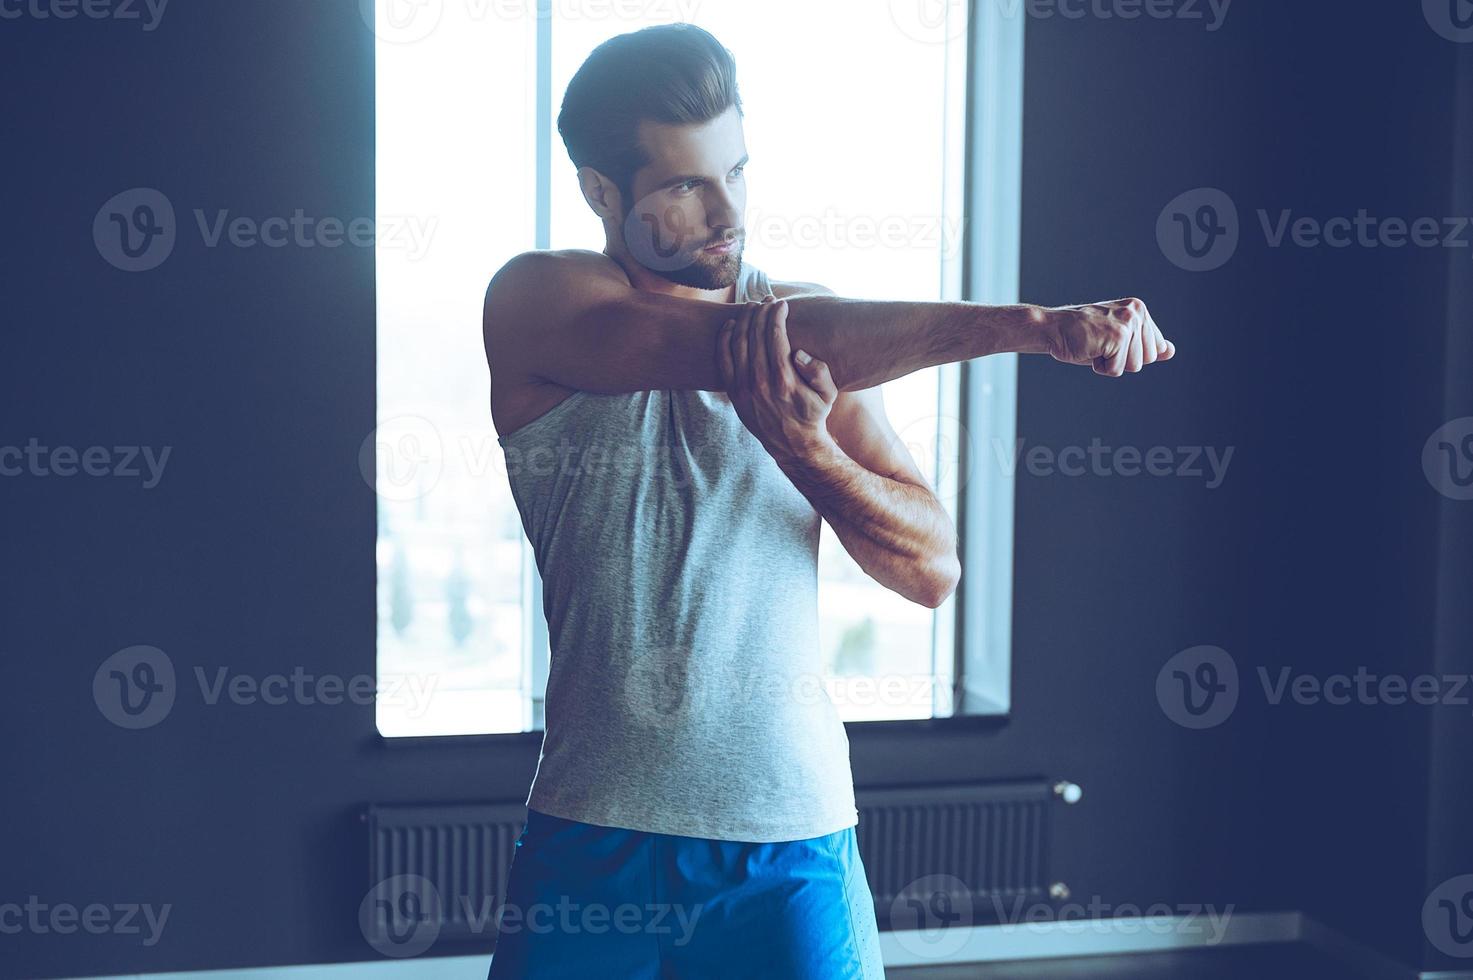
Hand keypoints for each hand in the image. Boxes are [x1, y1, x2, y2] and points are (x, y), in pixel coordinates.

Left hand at [716, 295, 837, 463]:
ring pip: (737, 343)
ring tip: (752, 307)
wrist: (791, 444)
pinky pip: (723, 359)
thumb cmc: (813, 414)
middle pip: (755, 335)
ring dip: (743, 320)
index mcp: (784, 379)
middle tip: (767, 300)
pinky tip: (731, 325)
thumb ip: (819, 372)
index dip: (777, 315)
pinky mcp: (733, 392)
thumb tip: (800, 353)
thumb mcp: (829, 395)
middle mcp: (760, 382)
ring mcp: (743, 387)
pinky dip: (724, 338)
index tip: (781, 304)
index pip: (775, 336)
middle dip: (761, 312)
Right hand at [1043, 297, 1175, 376]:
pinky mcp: (1118, 336)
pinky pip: (1118, 370)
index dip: (1130, 353)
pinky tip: (1090, 350)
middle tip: (1101, 344)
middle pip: (1148, 359)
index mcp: (1139, 309)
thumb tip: (1170, 351)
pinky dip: (1101, 368)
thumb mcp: (1118, 339)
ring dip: (1111, 364)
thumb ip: (1145, 345)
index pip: (1155, 348)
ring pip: (1135, 366)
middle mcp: (1137, 312)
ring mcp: (1128, 323)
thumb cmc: (1082, 336)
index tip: (1110, 340)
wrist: (1052, 329)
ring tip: (1095, 346)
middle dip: (1123, 360)